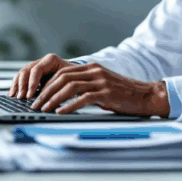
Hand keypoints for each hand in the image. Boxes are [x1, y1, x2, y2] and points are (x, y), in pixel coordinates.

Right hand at [8, 54, 74, 99]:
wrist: (76, 75)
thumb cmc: (75, 78)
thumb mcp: (71, 80)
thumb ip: (60, 86)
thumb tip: (48, 98)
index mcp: (51, 60)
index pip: (37, 69)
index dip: (32, 83)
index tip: (30, 95)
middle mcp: (41, 61)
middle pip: (27, 70)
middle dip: (22, 85)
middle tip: (21, 97)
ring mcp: (36, 66)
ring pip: (22, 73)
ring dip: (17, 86)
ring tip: (14, 97)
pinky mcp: (33, 74)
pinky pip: (21, 78)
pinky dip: (16, 86)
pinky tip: (12, 94)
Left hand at [30, 62, 170, 116]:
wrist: (146, 96)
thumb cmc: (123, 94)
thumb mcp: (102, 85)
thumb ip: (86, 85)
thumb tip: (64, 95)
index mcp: (92, 68)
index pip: (63, 72)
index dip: (47, 84)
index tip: (37, 95)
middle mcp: (94, 71)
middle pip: (62, 78)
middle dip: (46, 92)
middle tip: (35, 104)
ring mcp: (101, 81)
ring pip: (69, 87)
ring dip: (53, 99)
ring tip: (44, 109)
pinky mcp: (106, 93)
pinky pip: (82, 98)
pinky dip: (69, 105)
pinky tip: (60, 112)